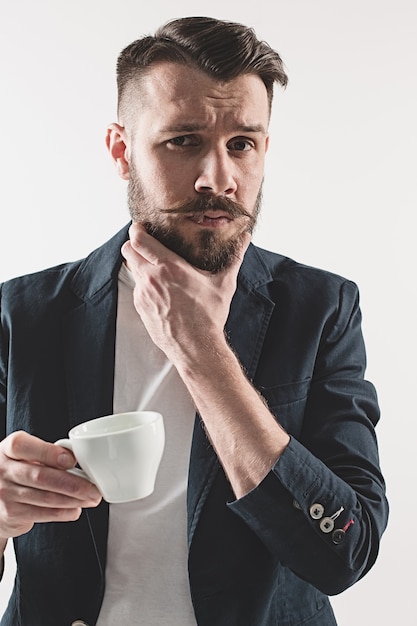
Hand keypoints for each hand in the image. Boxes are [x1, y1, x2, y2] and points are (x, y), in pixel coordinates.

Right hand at [0, 431, 101, 539]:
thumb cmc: (18, 469)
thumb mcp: (26, 454)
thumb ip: (47, 453)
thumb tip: (76, 457)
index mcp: (9, 449)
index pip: (24, 446)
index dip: (49, 453)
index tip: (72, 460)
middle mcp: (3, 470)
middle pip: (40, 476)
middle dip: (72, 484)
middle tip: (93, 488)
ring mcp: (5, 494)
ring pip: (45, 498)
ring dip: (73, 500)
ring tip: (90, 499)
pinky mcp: (11, 514)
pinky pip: (42, 514)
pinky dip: (63, 513)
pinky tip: (75, 509)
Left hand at [121, 223, 250, 364]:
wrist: (196, 347)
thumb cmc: (209, 316)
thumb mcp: (223, 284)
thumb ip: (233, 257)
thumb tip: (245, 238)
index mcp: (169, 267)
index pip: (139, 239)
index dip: (137, 229)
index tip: (144, 226)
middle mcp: (151, 278)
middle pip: (128, 250)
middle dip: (134, 243)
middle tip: (147, 242)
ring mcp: (143, 294)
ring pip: (132, 268)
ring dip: (140, 263)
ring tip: (157, 265)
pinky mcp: (141, 307)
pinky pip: (137, 288)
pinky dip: (145, 283)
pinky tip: (161, 289)